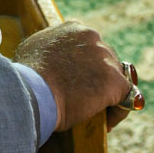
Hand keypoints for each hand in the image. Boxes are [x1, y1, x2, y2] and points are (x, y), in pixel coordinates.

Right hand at [14, 22, 132, 132]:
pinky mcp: (115, 82)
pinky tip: (106, 123)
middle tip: (85, 97)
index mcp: (75, 28)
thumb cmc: (27, 75)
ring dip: (107, 94)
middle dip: (97, 78)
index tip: (76, 80)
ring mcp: (106, 59)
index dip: (85, 65)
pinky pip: (126, 98)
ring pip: (115, 78)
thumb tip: (50, 58)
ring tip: (94, 112)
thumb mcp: (35, 48)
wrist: (31, 91)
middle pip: (105, 60)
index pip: (89, 46)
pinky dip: (117, 111)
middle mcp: (93, 38)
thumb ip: (50, 48)